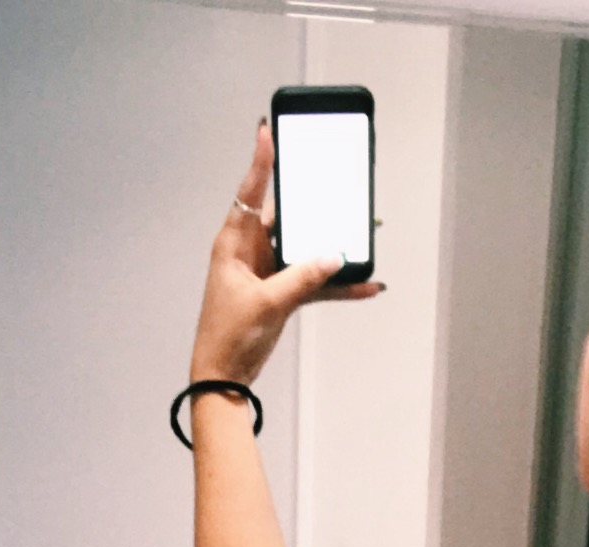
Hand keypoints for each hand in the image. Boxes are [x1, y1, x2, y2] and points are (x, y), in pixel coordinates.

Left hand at [189, 122, 381, 384]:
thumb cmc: (228, 335)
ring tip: (365, 237)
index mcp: (235, 242)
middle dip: (315, 207)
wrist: (223, 375)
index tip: (267, 130)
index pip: (250, 193)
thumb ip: (302, 279)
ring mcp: (269, 272)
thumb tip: (334, 258)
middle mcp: (251, 251)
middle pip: (287, 218)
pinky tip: (365, 286)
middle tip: (340, 189)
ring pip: (306, 250)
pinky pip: (315, 282)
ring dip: (333, 249)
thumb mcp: (266, 303)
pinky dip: (337, 285)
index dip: (261, 162)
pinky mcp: (282, 293)